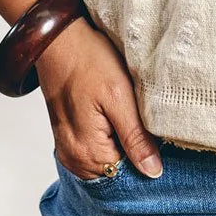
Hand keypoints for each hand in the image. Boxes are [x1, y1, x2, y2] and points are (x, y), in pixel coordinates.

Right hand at [35, 17, 165, 180]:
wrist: (58, 40)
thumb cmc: (89, 61)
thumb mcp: (119, 96)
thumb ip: (136, 138)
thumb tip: (153, 172)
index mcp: (88, 154)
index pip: (129, 175)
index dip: (147, 157)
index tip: (158, 137)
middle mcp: (74, 160)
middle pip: (116, 171)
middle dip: (134, 152)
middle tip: (144, 121)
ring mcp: (68, 150)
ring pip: (107, 160)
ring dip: (122, 144)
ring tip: (127, 115)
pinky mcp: (68, 138)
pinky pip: (96, 150)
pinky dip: (109, 138)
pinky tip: (114, 116)